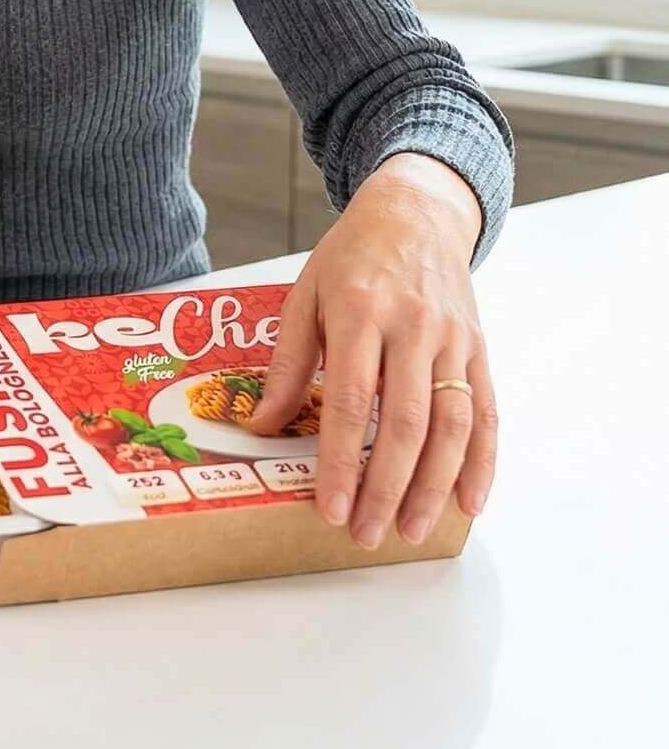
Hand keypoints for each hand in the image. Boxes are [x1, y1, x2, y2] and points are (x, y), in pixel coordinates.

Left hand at [246, 153, 497, 547]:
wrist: (415, 214)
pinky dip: (482, 463)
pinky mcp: (478, 350)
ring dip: (432, 487)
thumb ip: (287, 363)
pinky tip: (468, 502)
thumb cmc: (351, 257)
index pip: (351, 401)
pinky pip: (487, 414)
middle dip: (386, 488)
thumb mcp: (305, 295)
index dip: (341, 461)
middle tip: (367, 534)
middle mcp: (412, 328)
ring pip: (451, 426)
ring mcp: (453, 340)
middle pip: (404, 423)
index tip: (331, 508)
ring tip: (411, 531)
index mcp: (360, 312)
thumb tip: (261, 426)